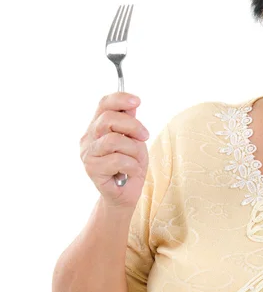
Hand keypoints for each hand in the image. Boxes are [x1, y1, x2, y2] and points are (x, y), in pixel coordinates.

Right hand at [80, 92, 149, 209]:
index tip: (138, 101)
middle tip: (145, 136)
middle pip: (108, 119)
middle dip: (133, 126)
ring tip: (136, 159)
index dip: (120, 99)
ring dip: (133, 149)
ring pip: (113, 140)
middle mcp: (88, 138)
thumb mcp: (135, 140)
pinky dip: (132, 165)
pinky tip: (131, 171)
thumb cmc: (130, 164)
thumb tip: (131, 104)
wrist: (126, 193)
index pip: (103, 104)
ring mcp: (88, 154)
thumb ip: (130, 123)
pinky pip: (117, 160)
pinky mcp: (92, 169)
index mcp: (98, 127)